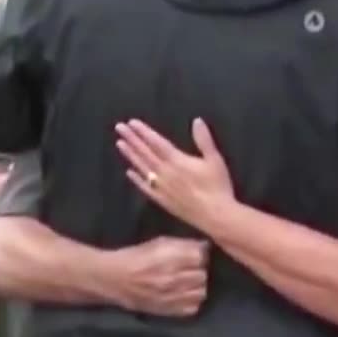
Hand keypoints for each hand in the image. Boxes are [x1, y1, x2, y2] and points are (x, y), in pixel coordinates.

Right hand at [110, 236, 209, 316]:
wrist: (113, 279)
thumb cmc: (136, 256)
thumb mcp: (159, 243)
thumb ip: (183, 244)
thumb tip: (205, 246)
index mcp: (168, 259)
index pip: (200, 257)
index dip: (199, 255)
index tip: (194, 256)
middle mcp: (171, 279)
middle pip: (202, 275)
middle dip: (198, 270)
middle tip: (190, 269)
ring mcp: (170, 297)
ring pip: (200, 292)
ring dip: (197, 286)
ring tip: (189, 283)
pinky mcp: (166, 311)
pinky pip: (192, 308)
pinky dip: (191, 301)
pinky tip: (184, 295)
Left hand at [116, 118, 234, 228]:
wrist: (215, 215)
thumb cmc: (218, 186)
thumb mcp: (215, 160)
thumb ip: (204, 140)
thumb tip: (196, 121)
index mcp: (177, 161)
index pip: (156, 142)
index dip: (144, 132)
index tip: (131, 122)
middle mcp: (165, 172)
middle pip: (145, 153)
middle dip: (132, 139)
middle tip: (119, 128)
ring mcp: (162, 187)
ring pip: (143, 168)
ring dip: (131, 155)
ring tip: (119, 144)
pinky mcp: (162, 200)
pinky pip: (146, 188)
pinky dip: (137, 180)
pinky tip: (129, 173)